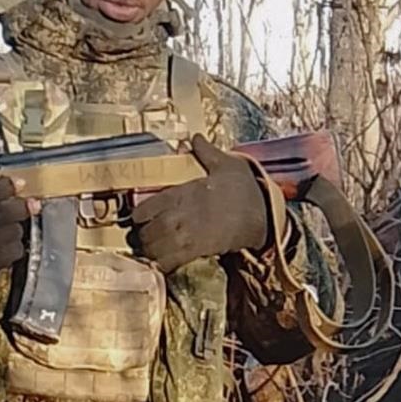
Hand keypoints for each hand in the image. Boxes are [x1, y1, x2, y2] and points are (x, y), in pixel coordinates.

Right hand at [0, 176, 37, 305]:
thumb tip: (6, 187)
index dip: (9, 185)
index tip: (19, 183)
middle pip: (14, 209)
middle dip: (23, 206)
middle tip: (30, 205)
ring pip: (17, 230)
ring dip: (15, 229)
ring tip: (3, 233)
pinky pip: (16, 249)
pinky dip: (13, 248)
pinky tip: (3, 249)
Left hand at [130, 134, 270, 272]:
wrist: (262, 215)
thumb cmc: (243, 189)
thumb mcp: (226, 164)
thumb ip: (206, 152)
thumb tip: (195, 137)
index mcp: (182, 194)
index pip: (144, 209)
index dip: (137, 216)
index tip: (138, 218)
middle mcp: (180, 216)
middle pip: (145, 232)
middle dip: (139, 236)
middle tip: (140, 236)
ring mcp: (187, 236)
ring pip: (154, 249)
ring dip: (148, 251)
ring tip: (148, 249)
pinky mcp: (197, 251)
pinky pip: (170, 262)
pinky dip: (162, 264)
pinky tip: (161, 262)